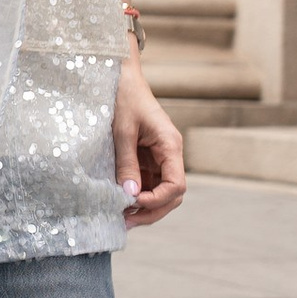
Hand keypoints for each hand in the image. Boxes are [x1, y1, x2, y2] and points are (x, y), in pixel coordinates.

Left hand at [114, 57, 186, 229]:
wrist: (121, 76)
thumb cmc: (124, 97)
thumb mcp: (122, 130)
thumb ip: (126, 162)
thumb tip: (129, 194)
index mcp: (171, 145)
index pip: (176, 185)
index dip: (158, 200)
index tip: (134, 203)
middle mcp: (169, 154)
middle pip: (172, 194)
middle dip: (152, 210)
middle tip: (126, 221)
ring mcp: (159, 157)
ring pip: (160, 192)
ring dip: (144, 206)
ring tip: (121, 217)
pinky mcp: (147, 157)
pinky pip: (147, 182)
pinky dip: (137, 195)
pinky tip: (120, 203)